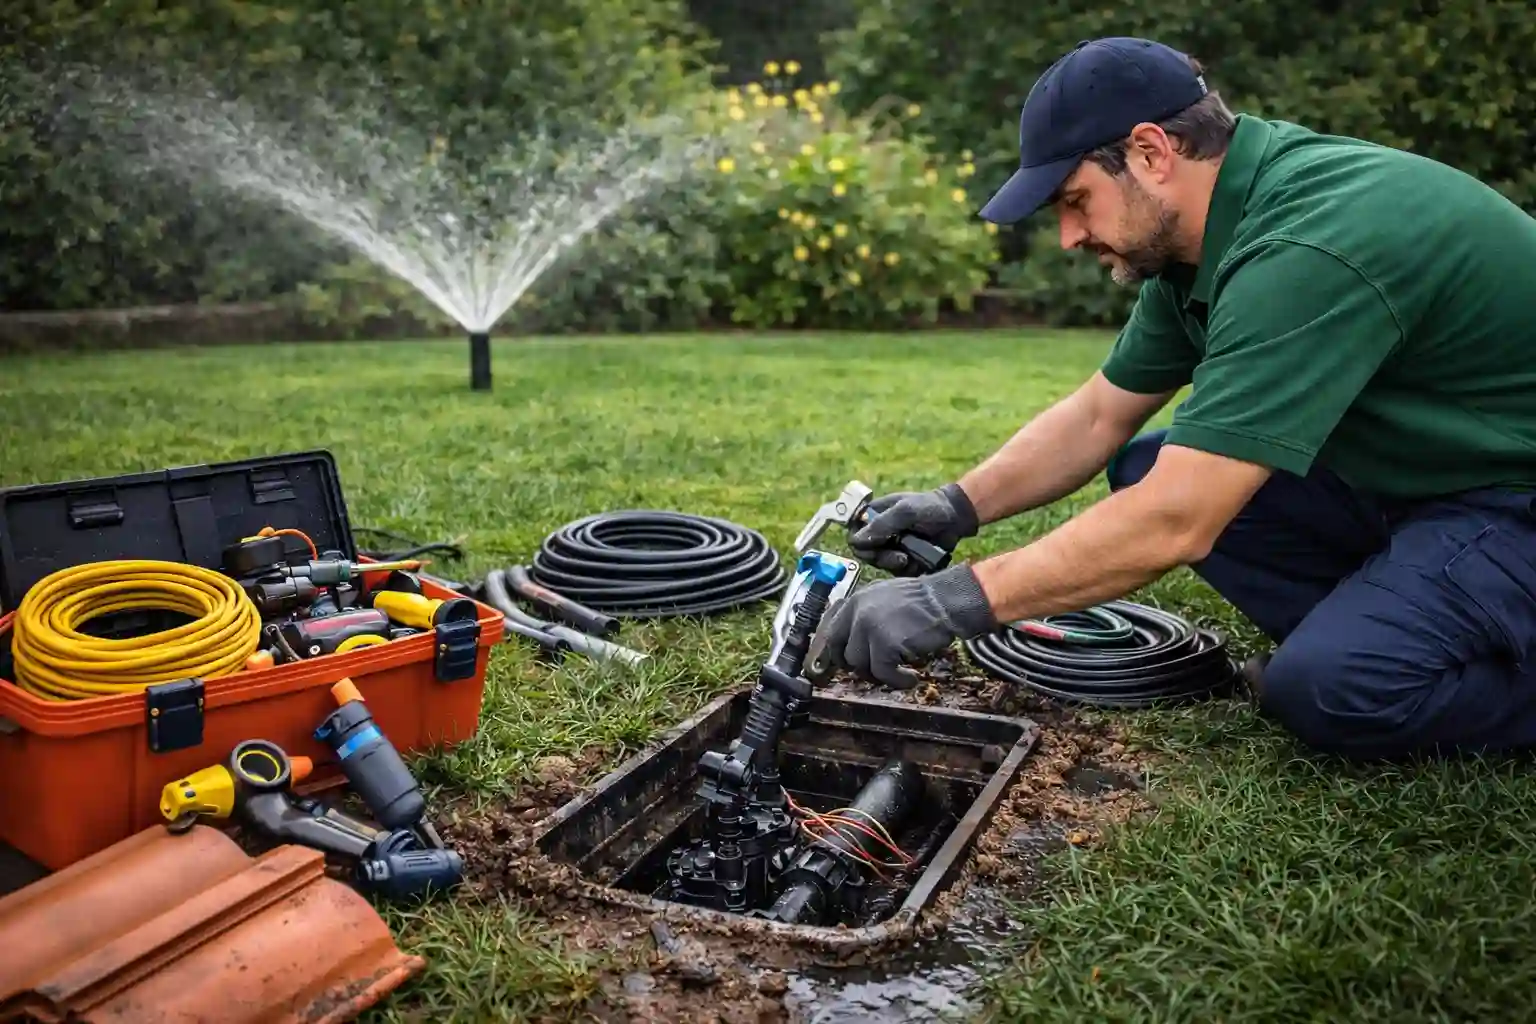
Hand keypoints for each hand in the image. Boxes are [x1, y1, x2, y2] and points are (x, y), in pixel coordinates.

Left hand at [812, 562, 998, 688]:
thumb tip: (854, 642)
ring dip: (881, 674)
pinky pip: (883, 674)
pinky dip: (898, 681)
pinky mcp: (884, 644)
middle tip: (876, 672)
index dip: (834, 652)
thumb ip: (866, 614)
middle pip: (843, 652)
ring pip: (861, 665)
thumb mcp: (886, 597)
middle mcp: (858, 612)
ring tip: (900, 672)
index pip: (831, 631)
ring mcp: (869, 627)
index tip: (841, 665)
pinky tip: (912, 678)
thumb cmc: (924, 601)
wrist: (947, 600)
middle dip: (858, 666)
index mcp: (856, 600)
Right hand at [849, 483, 979, 574]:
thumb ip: (881, 524)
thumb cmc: (931, 507)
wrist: (957, 518)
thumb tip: (856, 540)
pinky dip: (910, 570)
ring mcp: (892, 547)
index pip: (854, 535)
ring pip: (883, 566)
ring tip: (913, 558)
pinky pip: (899, 572)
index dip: (861, 544)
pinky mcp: (905, 560)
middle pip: (867, 555)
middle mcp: (880, 533)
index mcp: (873, 516)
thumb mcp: (906, 511)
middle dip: (883, 558)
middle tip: (901, 558)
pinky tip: (920, 562)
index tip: (875, 548)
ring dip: (897, 565)